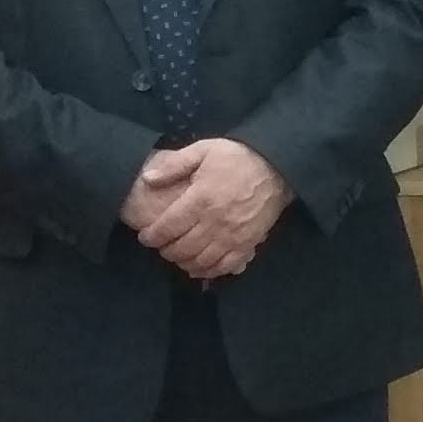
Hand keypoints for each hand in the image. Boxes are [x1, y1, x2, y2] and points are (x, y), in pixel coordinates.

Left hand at [127, 137, 292, 281]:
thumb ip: (174, 166)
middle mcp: (214, 222)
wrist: (277, 166)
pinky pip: (225, 266)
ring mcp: (232, 236)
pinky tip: (200, 268)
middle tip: (162, 246)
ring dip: (184, 263)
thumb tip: (147, 179)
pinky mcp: (248, 243)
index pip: (168, 227)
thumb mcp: (203, 150)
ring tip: (178, 257)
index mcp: (200, 199)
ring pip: (201, 261)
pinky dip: (209, 271)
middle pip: (182, 248)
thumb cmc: (237, 157)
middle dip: (166, 251)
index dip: (152, 236)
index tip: (145, 237)